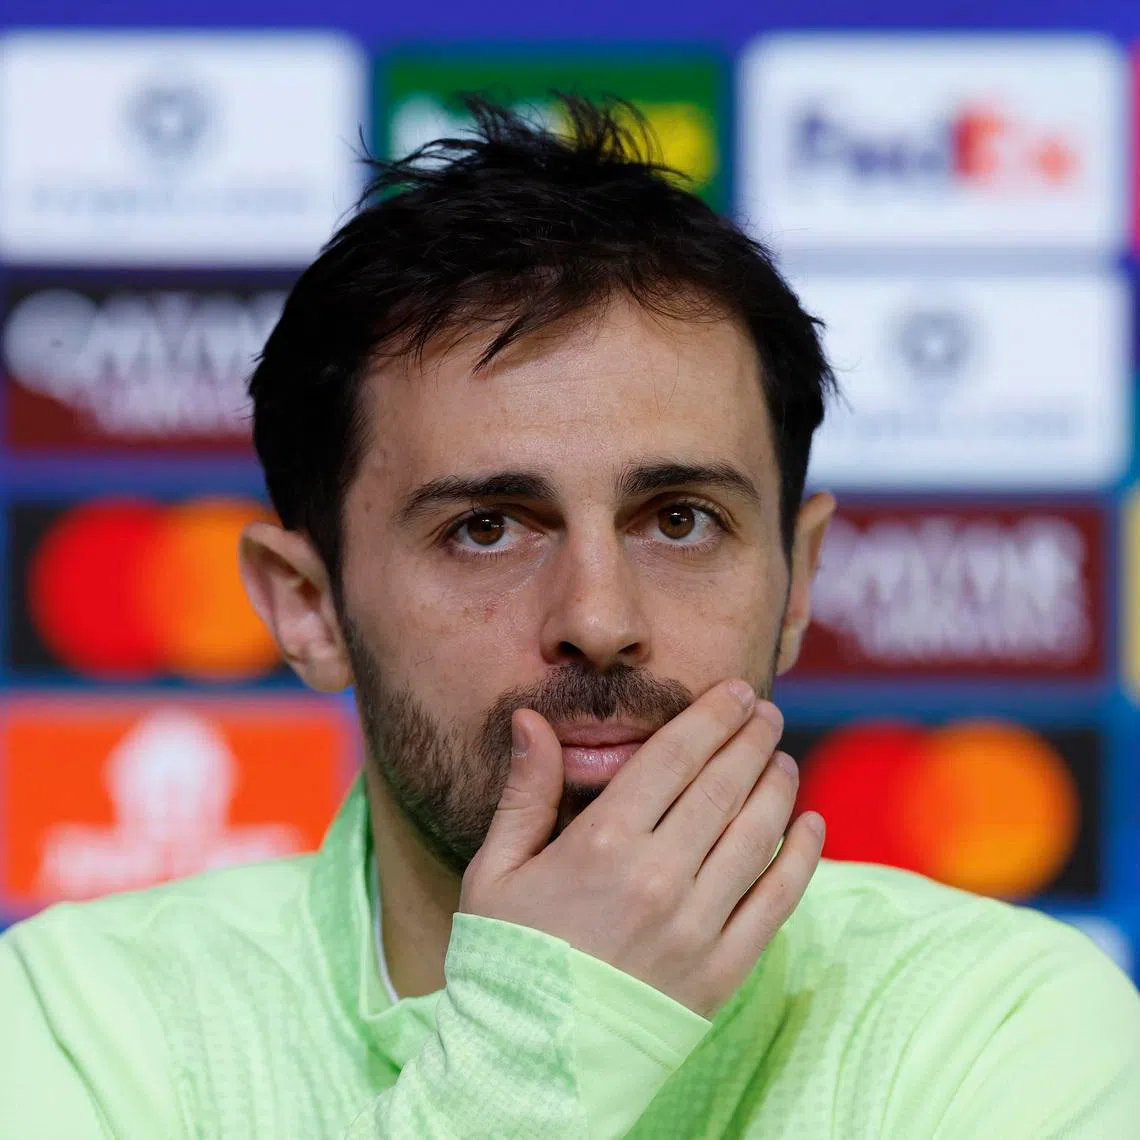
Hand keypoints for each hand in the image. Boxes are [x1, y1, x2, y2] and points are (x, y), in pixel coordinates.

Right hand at [458, 679, 824, 1016]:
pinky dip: (802, 858)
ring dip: (778, 786)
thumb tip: (531, 720)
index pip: (674, 757)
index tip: (736, 692)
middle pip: (724, 786)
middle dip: (752, 738)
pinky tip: (811, 824)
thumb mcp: (495, 870)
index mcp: (601, 845)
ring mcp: (695, 928)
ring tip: (783, 759)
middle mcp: (657, 878)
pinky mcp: (721, 973)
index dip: (711, 716)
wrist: (530, 1065)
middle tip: (767, 712)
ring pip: (757, 836)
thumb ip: (524, 792)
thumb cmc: (508, 959)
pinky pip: (777, 904)